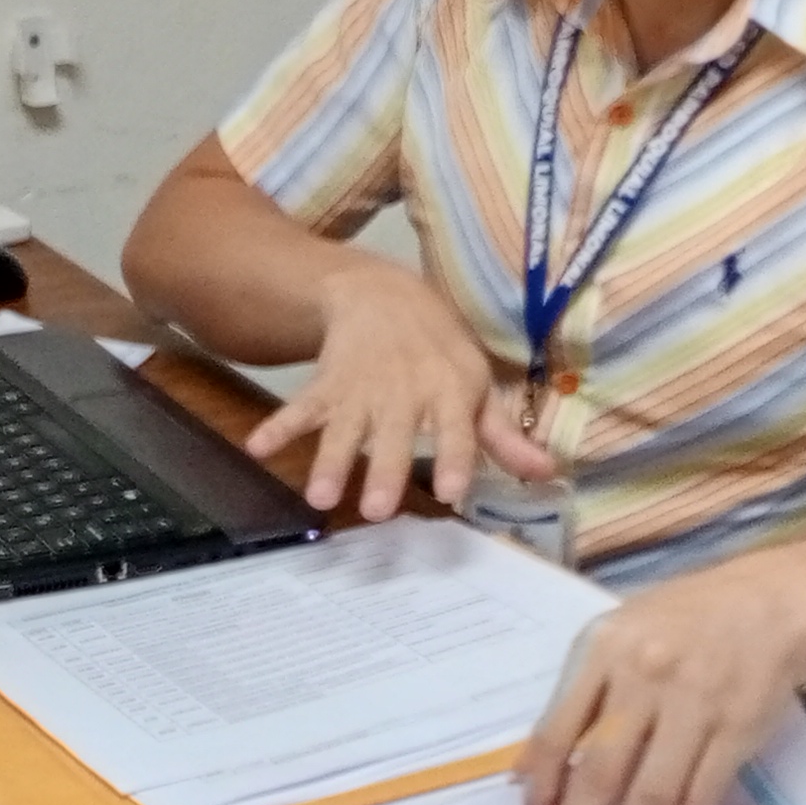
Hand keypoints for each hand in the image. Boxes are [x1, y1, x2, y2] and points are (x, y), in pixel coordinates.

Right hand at [243, 257, 557, 519]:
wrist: (382, 292)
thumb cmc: (439, 349)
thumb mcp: (475, 384)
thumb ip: (502, 436)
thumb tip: (548, 474)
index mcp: (449, 392)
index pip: (457, 432)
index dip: (456, 460)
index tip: (451, 493)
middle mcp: (404, 392)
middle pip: (393, 437)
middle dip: (383, 471)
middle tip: (376, 512)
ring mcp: (361, 389)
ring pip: (345, 428)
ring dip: (330, 460)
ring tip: (319, 497)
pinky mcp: (327, 384)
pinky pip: (301, 407)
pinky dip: (278, 427)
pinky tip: (257, 449)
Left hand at [519, 552, 805, 804]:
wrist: (772, 603)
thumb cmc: (682, 623)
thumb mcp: (615, 638)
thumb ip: (573, 698)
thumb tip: (527, 774)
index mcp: (603, 650)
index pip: (557, 734)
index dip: (542, 792)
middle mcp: (646, 675)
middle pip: (601, 773)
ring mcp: (696, 704)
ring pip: (652, 794)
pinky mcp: (737, 730)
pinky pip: (700, 797)